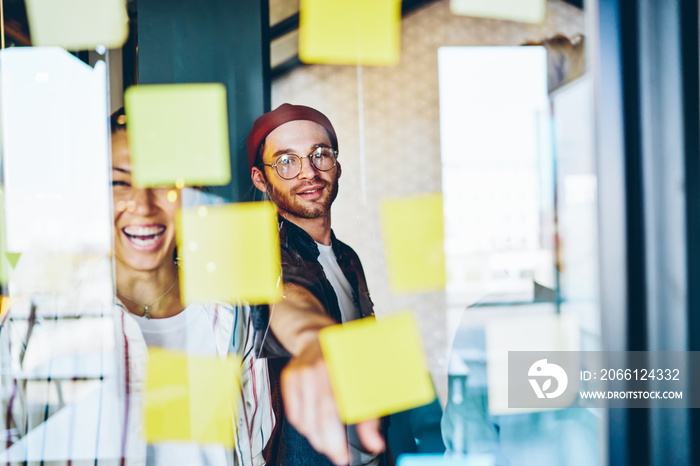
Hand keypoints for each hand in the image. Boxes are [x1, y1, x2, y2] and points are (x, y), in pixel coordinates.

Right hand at [280, 337, 384, 464]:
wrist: (322, 335)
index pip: (332, 411)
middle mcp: (316, 369)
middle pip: (315, 419)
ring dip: (317, 437)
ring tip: (330, 440)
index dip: (336, 439)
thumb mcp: (368, 382)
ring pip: (303, 420)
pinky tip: (317, 425)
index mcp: (338, 368)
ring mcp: (299, 373)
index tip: (344, 455)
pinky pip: (294, 415)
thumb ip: (370, 416)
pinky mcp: (288, 378)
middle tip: (339, 455)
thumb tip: (374, 444)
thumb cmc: (348, 358)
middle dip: (328, 444)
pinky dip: (306, 426)